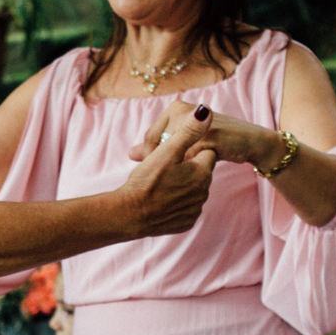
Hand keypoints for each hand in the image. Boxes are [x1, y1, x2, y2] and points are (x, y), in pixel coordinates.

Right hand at [118, 108, 215, 236]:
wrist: (129, 215)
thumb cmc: (146, 181)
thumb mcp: (166, 151)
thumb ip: (189, 131)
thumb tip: (206, 111)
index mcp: (202, 173)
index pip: (205, 152)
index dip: (188, 151)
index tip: (172, 155)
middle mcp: (204, 192)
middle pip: (199, 172)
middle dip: (186, 168)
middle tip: (163, 170)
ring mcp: (195, 209)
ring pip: (193, 189)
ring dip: (182, 185)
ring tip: (161, 184)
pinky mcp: (187, 222)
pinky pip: (186, 207)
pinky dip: (177, 202)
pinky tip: (162, 199)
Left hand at [130, 101, 283, 168]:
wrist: (249, 141)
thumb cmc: (214, 142)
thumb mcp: (184, 143)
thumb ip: (158, 146)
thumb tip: (131, 153)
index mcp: (176, 109)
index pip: (150, 137)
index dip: (148, 157)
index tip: (151, 174)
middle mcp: (185, 111)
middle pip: (160, 146)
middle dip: (161, 165)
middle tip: (163, 181)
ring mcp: (198, 124)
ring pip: (175, 154)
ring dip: (174, 170)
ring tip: (175, 182)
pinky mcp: (212, 138)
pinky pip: (192, 159)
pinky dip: (189, 171)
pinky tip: (189, 181)